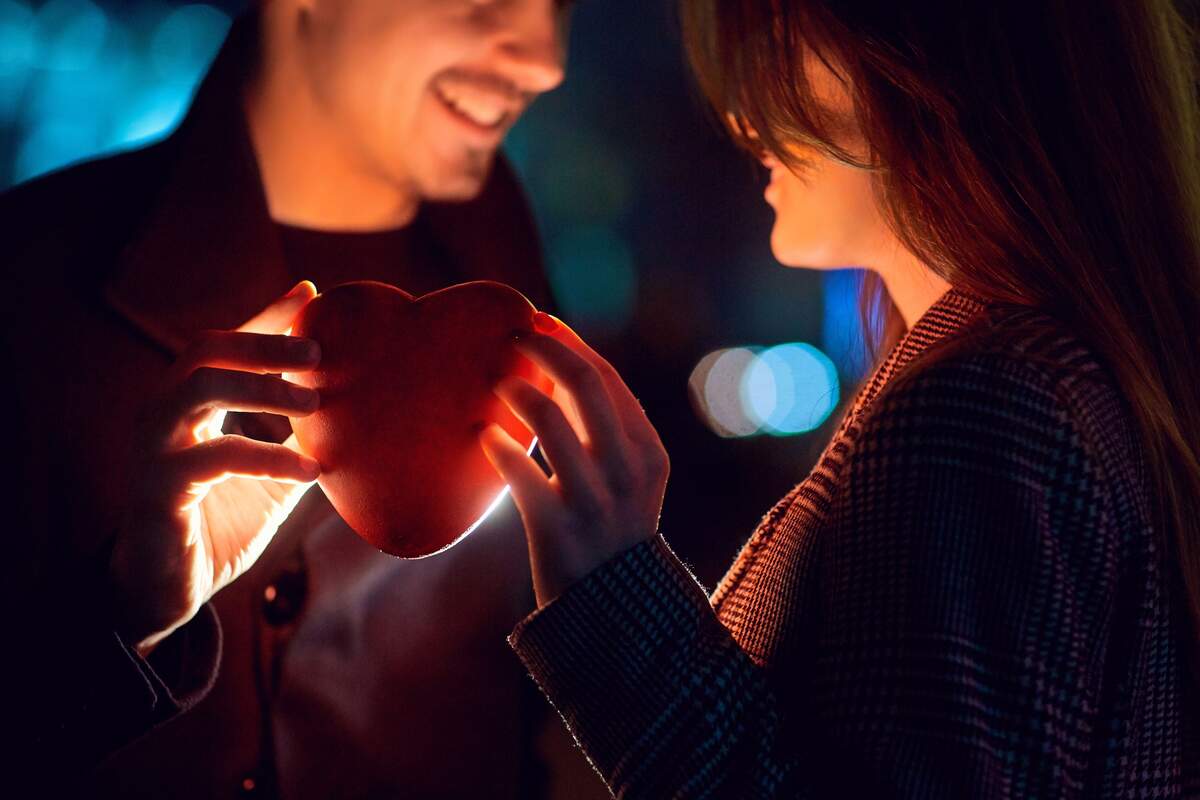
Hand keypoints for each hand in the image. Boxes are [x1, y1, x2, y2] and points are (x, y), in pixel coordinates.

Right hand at [109, 281, 323, 651]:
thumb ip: (302, 443)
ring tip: (314, 401)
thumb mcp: (272, 478)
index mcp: (190, 405)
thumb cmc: (220, 524)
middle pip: (206, 351)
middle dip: (263, 342)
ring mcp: (154, 448)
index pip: (225, 344)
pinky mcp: (158, 488)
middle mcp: (164, 415)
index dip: (266, 316)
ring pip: (198, 389)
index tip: (310, 292)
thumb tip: (362, 418)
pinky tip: (310, 471)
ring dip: (260, 386)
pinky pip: (214, 457)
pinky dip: (267, 458)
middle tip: (318, 352)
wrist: (170, 591)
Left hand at [479, 314, 668, 607]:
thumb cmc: (610, 532)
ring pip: (548, 420)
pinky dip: (496, 446)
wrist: (612, 613)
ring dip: (515, 392)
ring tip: (494, 386)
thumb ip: (606, 431)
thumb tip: (558, 370)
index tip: (537, 323)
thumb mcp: (628, 480)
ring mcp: (593, 501)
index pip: (607, 377)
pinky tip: (482, 437)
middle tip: (511, 335)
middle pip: (584, 383)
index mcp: (647, 452)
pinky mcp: (557, 530)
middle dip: (542, 349)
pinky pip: (518, 473)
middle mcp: (627, 471)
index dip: (568, 343)